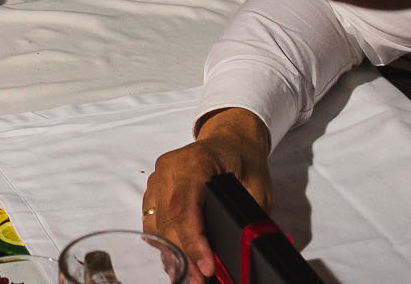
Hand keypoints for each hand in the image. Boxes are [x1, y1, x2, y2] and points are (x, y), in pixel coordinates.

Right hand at [141, 108, 272, 280]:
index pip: (184, 208)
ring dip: (172, 253)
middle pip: (167, 221)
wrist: (230, 140)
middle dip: (184, 255)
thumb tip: (244, 250)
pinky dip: (164, 243)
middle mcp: (168, 169)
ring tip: (191, 275)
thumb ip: (249, 216)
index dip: (193, 241)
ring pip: (156, 225)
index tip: (206, 267)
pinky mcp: (155, 190)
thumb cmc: (243, 159)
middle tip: (200, 280)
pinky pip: (152, 221)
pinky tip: (178, 259)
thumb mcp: (257, 187)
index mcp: (193, 162)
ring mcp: (157, 179)